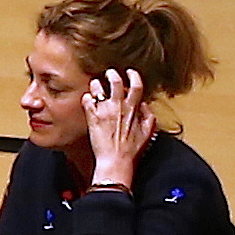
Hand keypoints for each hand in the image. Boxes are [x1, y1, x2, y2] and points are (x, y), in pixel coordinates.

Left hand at [85, 67, 154, 182]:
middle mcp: (118, 106)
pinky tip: (89, 99)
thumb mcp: (148, 132)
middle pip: (115, 81)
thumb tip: (144, 104)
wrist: (116, 161)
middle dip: (112, 74)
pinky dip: (87, 97)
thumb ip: (148, 115)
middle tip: (110, 73)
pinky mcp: (92, 117)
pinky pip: (86, 100)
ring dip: (97, 85)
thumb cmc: (132, 150)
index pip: (136, 85)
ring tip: (96, 85)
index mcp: (133, 109)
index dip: (133, 75)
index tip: (130, 72)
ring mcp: (103, 110)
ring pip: (98, 88)